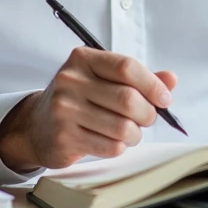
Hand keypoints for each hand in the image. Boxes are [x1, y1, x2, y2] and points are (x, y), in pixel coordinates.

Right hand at [0, 47, 177, 171]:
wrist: (37, 125)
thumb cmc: (78, 99)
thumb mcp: (103, 79)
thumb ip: (137, 78)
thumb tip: (171, 79)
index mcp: (83, 59)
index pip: (126, 67)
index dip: (152, 84)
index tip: (164, 98)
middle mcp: (71, 81)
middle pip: (128, 99)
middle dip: (147, 113)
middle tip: (147, 118)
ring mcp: (65, 110)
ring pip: (122, 127)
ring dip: (135, 134)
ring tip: (130, 131)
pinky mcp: (65, 138)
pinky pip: (111, 147)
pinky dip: (120, 146)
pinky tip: (111, 140)